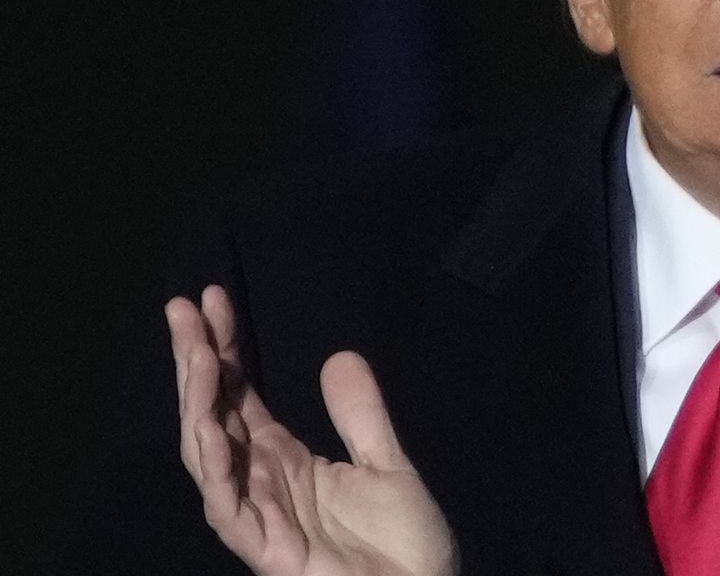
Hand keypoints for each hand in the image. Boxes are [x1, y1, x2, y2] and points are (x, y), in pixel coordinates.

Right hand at [165, 286, 458, 575]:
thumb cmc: (406, 547)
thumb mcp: (387, 465)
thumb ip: (362, 415)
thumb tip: (340, 355)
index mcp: (284, 462)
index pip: (240, 396)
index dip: (224, 350)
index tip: (213, 300)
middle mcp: (260, 483)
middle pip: (214, 414)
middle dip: (196, 362)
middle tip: (183, 307)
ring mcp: (257, 515)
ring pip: (209, 453)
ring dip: (198, 403)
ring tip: (195, 352)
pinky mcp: (264, 547)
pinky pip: (226, 505)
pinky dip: (214, 465)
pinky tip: (210, 425)